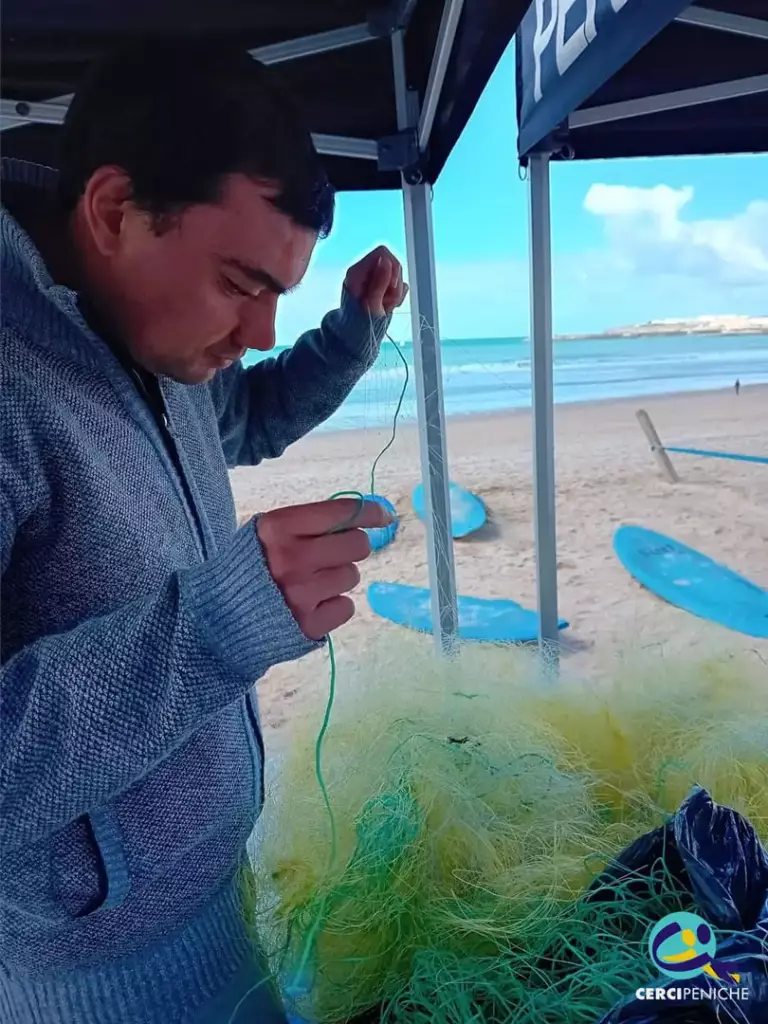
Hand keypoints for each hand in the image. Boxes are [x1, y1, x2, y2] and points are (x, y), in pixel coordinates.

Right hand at [257, 498, 391, 639]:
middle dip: (351, 548)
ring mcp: (302, 593)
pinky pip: (346, 606)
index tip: (383, 516)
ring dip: (338, 578)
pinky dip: (334, 605)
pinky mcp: (309, 623)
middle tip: (333, 555)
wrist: (218, 617)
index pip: (341, 512)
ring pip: (352, 575)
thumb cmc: (250, 567)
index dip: (369, 512)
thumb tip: (365, 517)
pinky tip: (312, 605)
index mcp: (279, 528)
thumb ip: (309, 523)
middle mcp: (292, 558)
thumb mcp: (268, 533)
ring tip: (311, 583)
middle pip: (357, 544)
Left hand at [344, 245, 408, 316]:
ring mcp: (374, 278)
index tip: (392, 286)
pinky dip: (396, 296)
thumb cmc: (360, 322)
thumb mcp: (371, 304)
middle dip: (395, 284)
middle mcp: (365, 271)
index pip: (382, 253)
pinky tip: (388, 306)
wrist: (356, 335)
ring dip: (396, 292)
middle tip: (388, 302)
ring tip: (386, 306)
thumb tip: (386, 260)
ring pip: (396, 276)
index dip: (392, 268)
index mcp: (357, 271)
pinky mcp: (381, 286)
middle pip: (392, 264)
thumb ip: (380, 281)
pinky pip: (397, 285)